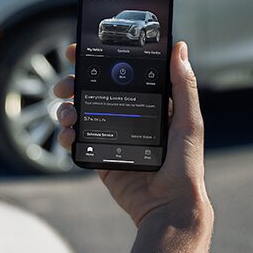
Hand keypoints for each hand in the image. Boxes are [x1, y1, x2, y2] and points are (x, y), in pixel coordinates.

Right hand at [53, 41, 210, 228]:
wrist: (169, 205)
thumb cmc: (186, 164)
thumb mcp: (188, 121)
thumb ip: (183, 86)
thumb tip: (180, 48)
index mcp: (147, 102)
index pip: (119, 72)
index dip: (98, 59)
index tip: (80, 49)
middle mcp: (126, 115)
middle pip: (92, 89)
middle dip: (73, 82)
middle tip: (64, 83)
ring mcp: (110, 135)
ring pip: (79, 112)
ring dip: (66, 108)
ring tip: (67, 113)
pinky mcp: (99, 156)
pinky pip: (76, 140)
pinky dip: (66, 134)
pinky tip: (68, 134)